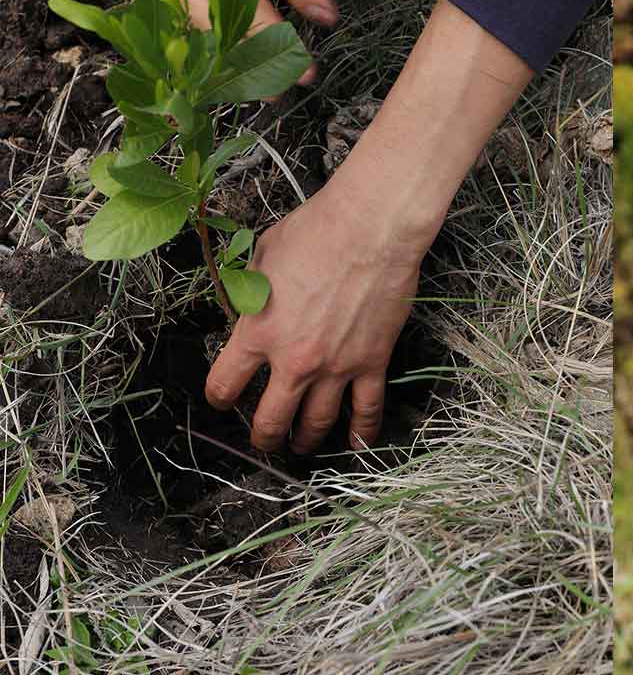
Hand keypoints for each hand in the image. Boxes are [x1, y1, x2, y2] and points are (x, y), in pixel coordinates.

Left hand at [202, 0, 533, 453]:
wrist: (369, 229)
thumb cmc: (315, 232)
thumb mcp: (262, 256)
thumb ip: (252, 290)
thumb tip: (250, 302)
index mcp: (257, 332)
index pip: (225, 383)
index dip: (219, 396)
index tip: (223, 399)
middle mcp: (293, 359)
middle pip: (270, 419)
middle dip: (263, 436)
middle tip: (265, 441)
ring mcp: (335, 366)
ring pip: (316, 422)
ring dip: (306, 439)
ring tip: (303, 445)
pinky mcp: (371, 363)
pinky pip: (366, 409)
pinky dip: (362, 432)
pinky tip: (357, 444)